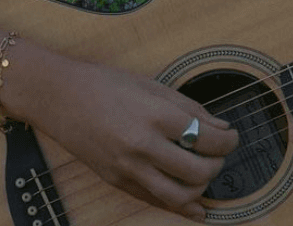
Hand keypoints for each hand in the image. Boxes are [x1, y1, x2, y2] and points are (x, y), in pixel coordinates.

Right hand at [40, 60, 237, 221]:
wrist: (60, 98)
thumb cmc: (105, 84)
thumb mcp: (151, 85)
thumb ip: (188, 107)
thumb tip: (220, 126)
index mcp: (155, 115)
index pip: (206, 138)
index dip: (228, 140)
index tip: (232, 136)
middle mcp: (143, 145)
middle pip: (197, 171)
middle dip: (218, 164)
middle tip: (220, 153)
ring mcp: (128, 168)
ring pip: (178, 196)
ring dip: (201, 188)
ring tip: (205, 173)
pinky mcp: (117, 182)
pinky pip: (155, 202)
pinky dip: (179, 208)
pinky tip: (195, 208)